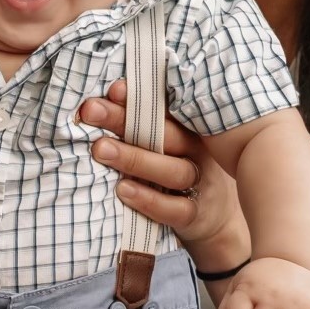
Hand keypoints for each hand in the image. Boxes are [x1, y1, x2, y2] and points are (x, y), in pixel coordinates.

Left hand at [79, 81, 248, 267]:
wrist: (217, 219)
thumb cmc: (179, 171)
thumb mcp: (168, 146)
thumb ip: (144, 126)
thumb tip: (106, 99)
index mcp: (191, 129)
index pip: (167, 109)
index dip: (140, 98)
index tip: (113, 89)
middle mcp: (199, 153)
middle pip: (167, 134)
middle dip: (127, 120)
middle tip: (92, 111)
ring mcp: (201, 184)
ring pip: (174, 170)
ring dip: (135, 159)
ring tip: (101, 150)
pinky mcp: (196, 215)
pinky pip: (175, 209)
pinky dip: (149, 200)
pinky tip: (122, 190)